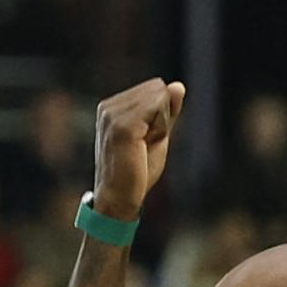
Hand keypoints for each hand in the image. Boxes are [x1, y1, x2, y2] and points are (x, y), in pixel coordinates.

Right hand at [91, 77, 187, 221]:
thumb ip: (167, 111)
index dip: (161, 115)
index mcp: (112, 106)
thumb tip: (178, 86)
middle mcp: (108, 106)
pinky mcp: (121, 126)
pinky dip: (160, 129)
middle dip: (162, 117)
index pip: (155, 89)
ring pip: (158, 97)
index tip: (145, 140)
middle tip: (144, 145)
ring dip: (160, 124)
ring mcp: (112, 114)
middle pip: (157, 89)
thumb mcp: (157, 135)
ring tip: (142, 147)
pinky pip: (157, 108)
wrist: (119, 201)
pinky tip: (144, 146)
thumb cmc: (136, 172)